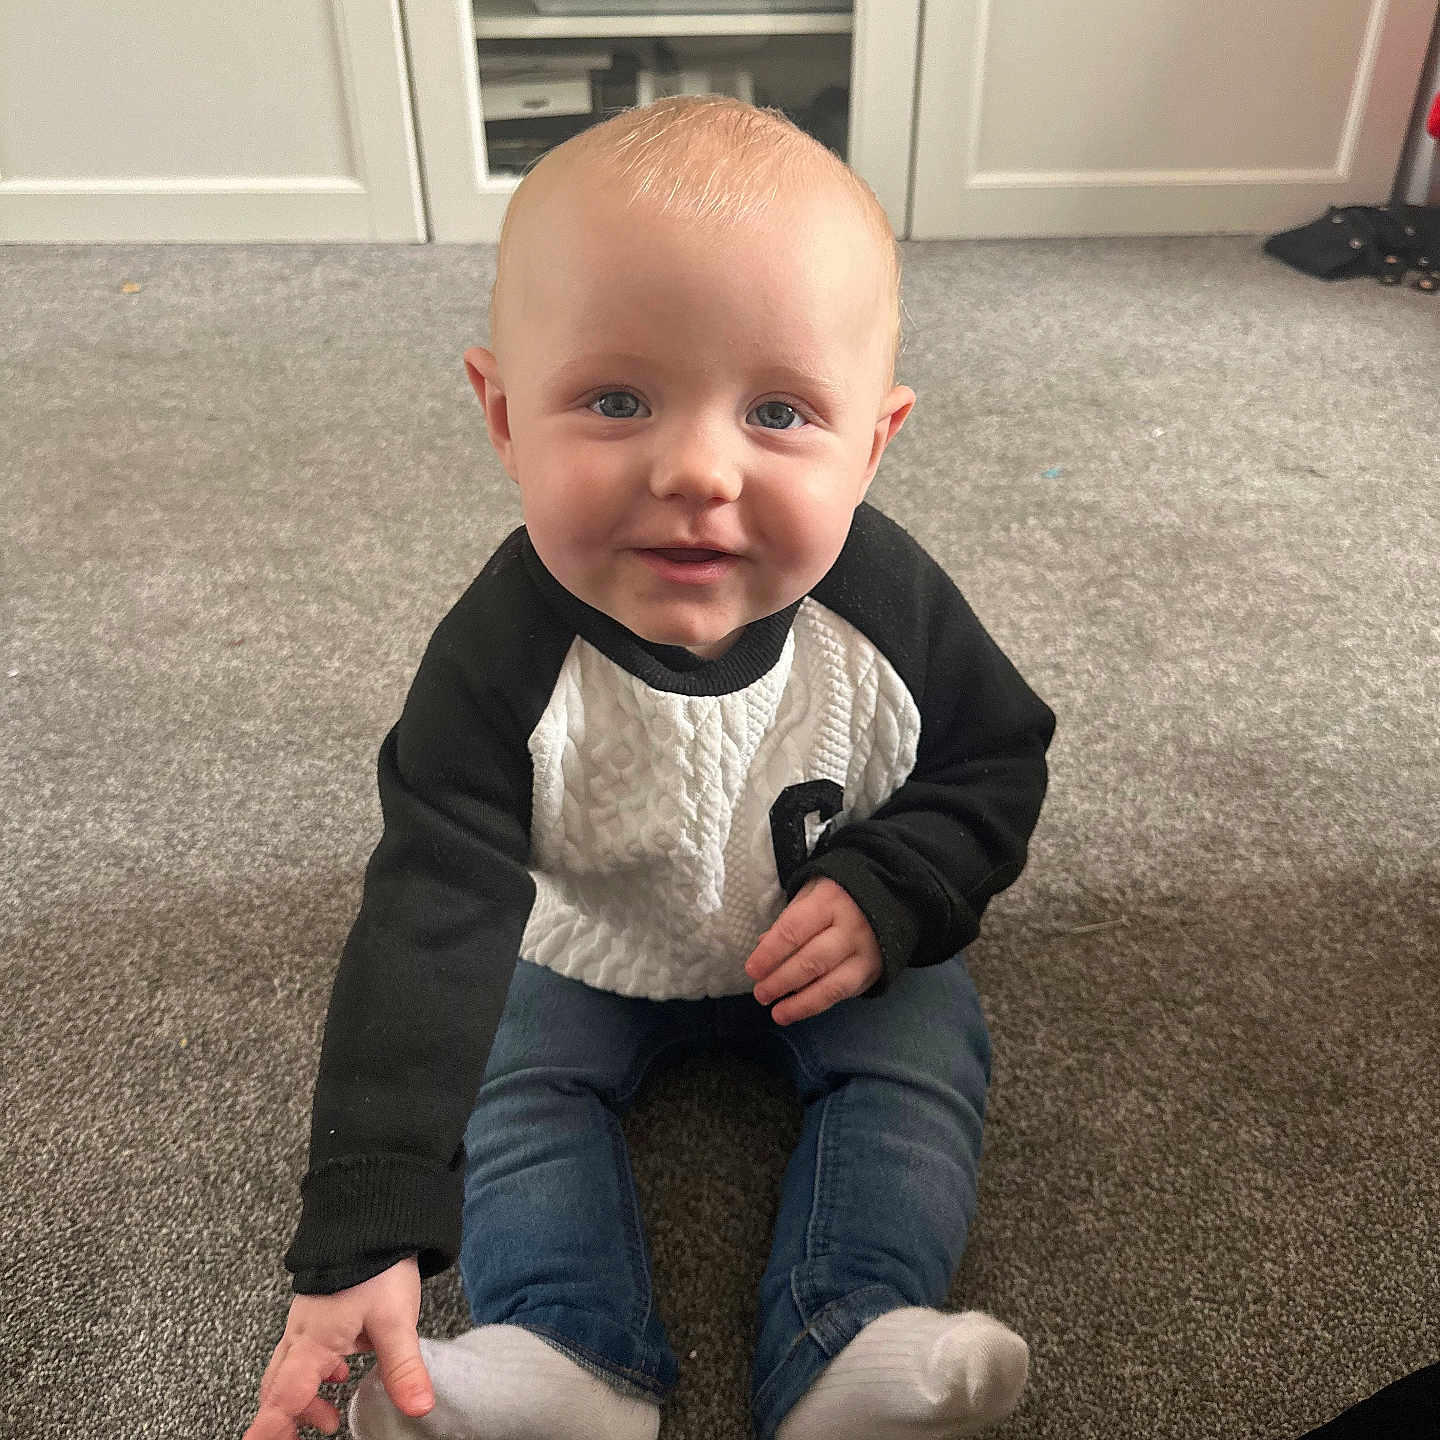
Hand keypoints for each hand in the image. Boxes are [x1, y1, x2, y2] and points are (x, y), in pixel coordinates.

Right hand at [244, 1256, 432, 1439]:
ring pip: (289, 1370)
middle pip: (278, 1387)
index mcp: (314, 1341)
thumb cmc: (377, 1265)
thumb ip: (402, 1367)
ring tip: (328, 1419)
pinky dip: (314, 1373)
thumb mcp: (395, 1320)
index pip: (283, 1396)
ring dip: (302, 1398)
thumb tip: (418, 1407)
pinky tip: (339, 1373)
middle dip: (281, 1419)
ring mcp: (308, 1320)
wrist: (372, 1217)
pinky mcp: (319, 1309)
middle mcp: (302, 1333)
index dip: (268, 1428)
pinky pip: (304, 1351)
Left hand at [745, 877, 882, 1024]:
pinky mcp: (872, 971)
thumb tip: (762, 947)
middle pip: (811, 961)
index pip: (793, 930)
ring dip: (799, 1003)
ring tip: (776, 1012)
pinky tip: (796, 1010)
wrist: (886, 898)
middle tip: (760, 993)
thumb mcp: (810, 894)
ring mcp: (865, 951)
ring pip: (830, 984)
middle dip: (781, 981)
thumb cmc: (837, 896)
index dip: (770, 953)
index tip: (752, 970)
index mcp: (829, 900)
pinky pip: (842, 993)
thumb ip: (787, 920)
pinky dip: (816, 1004)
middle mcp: (851, 926)